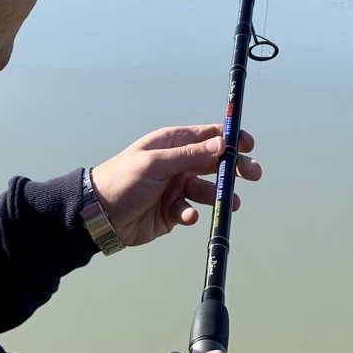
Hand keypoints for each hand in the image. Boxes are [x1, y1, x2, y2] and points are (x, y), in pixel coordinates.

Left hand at [89, 125, 261, 248]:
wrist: (99, 216)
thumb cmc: (122, 180)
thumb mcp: (156, 163)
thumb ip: (189, 155)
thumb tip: (221, 143)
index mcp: (172, 144)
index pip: (207, 136)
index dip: (230, 138)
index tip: (248, 145)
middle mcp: (176, 164)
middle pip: (214, 163)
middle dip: (234, 168)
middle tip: (254, 174)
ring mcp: (175, 188)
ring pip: (207, 189)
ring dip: (220, 195)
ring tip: (230, 204)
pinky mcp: (172, 211)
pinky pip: (191, 210)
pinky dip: (192, 214)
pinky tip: (186, 216)